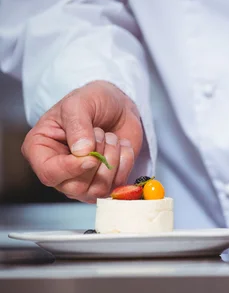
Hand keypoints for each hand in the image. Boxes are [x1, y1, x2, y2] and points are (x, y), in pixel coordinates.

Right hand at [22, 81, 142, 202]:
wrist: (117, 106)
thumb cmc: (92, 102)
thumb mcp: (78, 103)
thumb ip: (77, 125)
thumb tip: (82, 152)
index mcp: (40, 150)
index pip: (49, 174)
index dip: (71, 169)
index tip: (91, 156)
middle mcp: (59, 172)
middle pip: (76, 187)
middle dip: (95, 159)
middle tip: (99, 132)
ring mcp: (83, 182)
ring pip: (99, 190)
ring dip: (111, 158)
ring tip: (109, 137)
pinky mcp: (105, 184)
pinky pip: (118, 185)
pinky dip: (125, 162)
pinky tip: (120, 146)